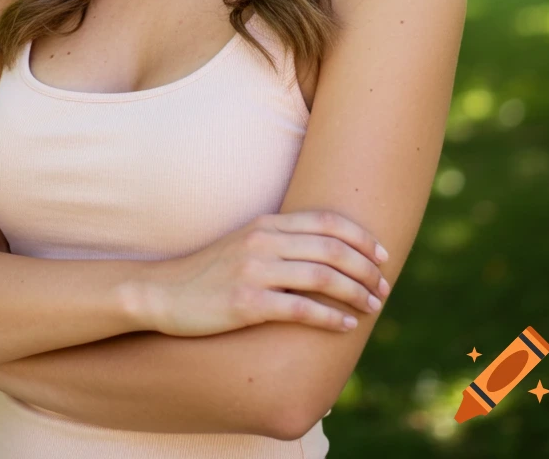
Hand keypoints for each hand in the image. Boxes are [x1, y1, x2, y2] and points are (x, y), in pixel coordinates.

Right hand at [143, 210, 390, 337]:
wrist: (164, 292)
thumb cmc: (210, 272)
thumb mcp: (245, 244)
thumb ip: (280, 243)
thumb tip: (324, 255)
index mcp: (266, 224)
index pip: (326, 222)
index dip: (360, 238)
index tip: (382, 255)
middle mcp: (263, 242)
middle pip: (331, 248)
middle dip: (366, 268)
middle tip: (384, 286)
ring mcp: (254, 271)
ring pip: (322, 277)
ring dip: (356, 292)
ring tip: (373, 307)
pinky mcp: (246, 303)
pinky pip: (300, 308)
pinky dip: (330, 316)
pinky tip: (345, 325)